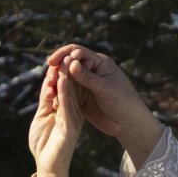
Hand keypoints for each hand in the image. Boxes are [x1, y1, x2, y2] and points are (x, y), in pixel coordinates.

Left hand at [28, 54, 81, 176]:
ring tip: (65, 61)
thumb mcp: (43, 114)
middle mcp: (73, 112)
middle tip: (65, 53)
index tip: (57, 57)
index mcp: (67, 109)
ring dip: (67, 77)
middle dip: (66, 71)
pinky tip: (62, 81)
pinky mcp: (70, 128)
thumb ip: (47, 99)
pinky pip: (68, 107)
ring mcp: (72, 120)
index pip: (65, 87)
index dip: (61, 72)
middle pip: (70, 88)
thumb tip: (48, 80)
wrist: (46, 165)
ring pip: (71, 95)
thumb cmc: (44, 142)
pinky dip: (65, 94)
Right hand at [51, 44, 163, 160]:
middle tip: (49, 79)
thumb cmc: (124, 102)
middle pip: (68, 64)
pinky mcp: (80, 97)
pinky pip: (65, 92)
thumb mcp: (106, 89)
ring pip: (65, 78)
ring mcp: (84, 84)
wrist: (129, 124)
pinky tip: (53, 100)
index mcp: (99, 62)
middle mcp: (90, 70)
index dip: (63, 55)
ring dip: (56, 82)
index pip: (77, 52)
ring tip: (49, 90)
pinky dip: (58, 94)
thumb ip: (88, 77)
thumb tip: (71, 63)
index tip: (53, 63)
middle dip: (57, 69)